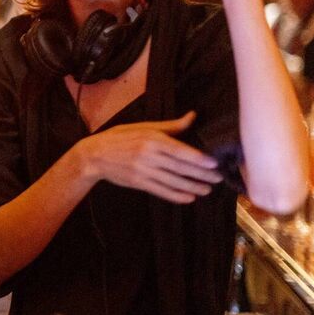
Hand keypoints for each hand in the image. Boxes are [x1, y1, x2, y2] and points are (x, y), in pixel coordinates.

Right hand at [75, 111, 222, 202]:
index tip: (214, 163)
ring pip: (173, 181)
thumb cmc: (120, 137)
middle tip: (218, 178)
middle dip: (201, 174)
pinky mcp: (138, 183)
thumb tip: (192, 116)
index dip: (198, 159)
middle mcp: (148, 156)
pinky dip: (176, 195)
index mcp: (151, 139)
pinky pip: (161, 191)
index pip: (180, 150)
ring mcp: (143, 171)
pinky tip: (189, 198)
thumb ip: (170, 126)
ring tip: (207, 189)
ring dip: (192, 187)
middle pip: (180, 167)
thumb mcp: (143, 126)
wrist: (95, 155)